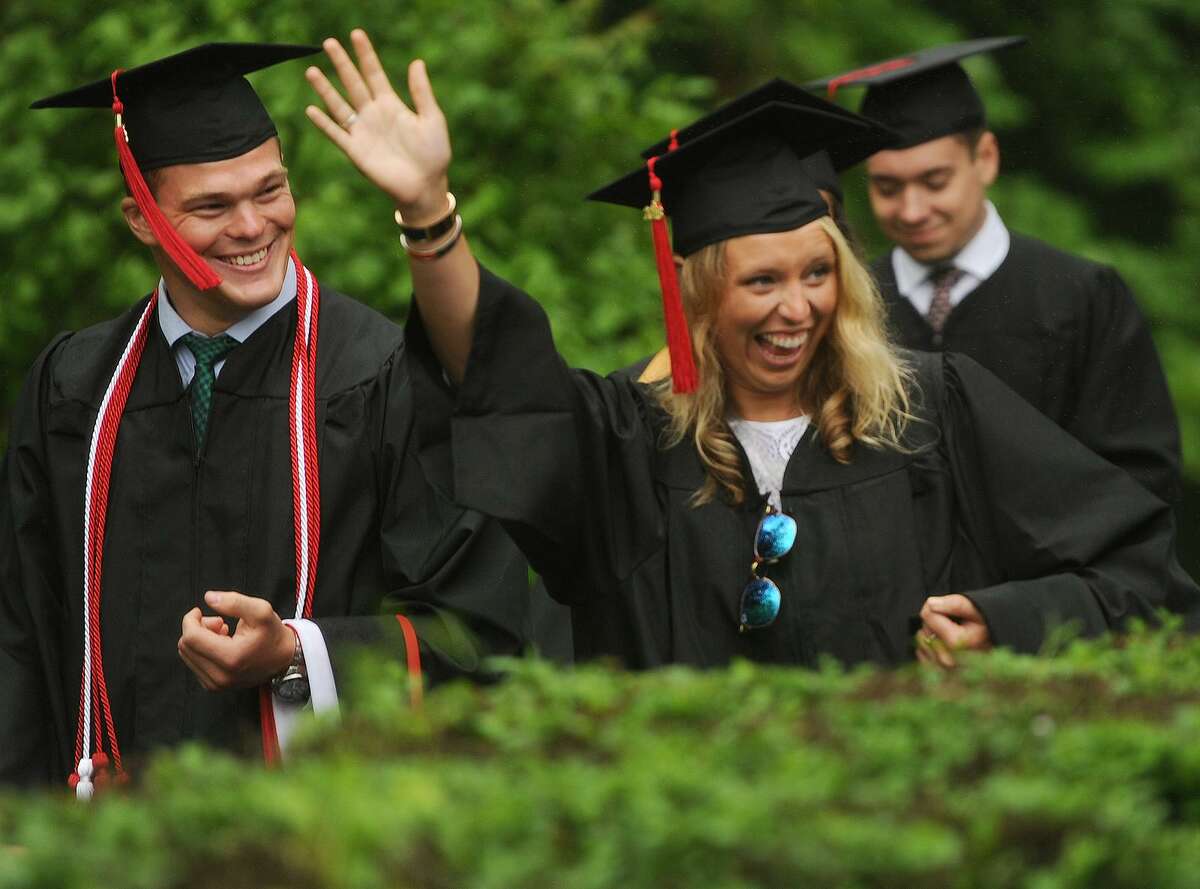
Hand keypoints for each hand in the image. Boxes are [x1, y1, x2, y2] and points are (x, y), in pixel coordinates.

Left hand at [177, 591, 295, 690]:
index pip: (191, 637)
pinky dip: (202, 650)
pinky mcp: (214, 686)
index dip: (190, 619)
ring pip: (187, 655)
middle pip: (185, 646)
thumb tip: (208, 598)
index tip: (200, 610)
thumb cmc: (272, 634)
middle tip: (219, 622)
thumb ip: (234, 601)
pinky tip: (220, 645)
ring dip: (199, 639)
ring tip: (222, 633)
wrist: (284, 659)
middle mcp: (221, 676)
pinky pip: (193, 663)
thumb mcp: (261, 610)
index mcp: (231, 658)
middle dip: (197, 628)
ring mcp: (216, 684)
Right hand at [305, 29, 451, 222]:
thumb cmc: (434, 154)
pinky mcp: (356, 151)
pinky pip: (337, 134)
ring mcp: (363, 132)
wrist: (426, 186)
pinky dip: (324, 123)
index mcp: (392, 105)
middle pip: (353, 83)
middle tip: (329, 42)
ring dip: (325, 89)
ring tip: (312, 71)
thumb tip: (417, 62)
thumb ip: (422, 92)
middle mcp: (373, 115)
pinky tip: (311, 109)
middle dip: (342, 64)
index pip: (374, 73)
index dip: (366, 55)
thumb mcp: (432, 119)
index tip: (356, 34)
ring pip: (339, 105)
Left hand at [914, 594, 991, 669]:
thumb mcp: (975, 609)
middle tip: (955, 625)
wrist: (997, 647)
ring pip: (921, 639)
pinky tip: (947, 646)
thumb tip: (930, 604)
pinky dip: (930, 646)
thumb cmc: (986, 625)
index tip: (952, 612)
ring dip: (932, 634)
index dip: (937, 607)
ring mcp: (940, 670)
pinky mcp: (936, 674)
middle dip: (935, 622)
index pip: (927, 615)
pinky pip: (921, 652)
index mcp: (956, 643)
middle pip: (924, 627)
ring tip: (953, 635)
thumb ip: (954, 604)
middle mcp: (947, 660)